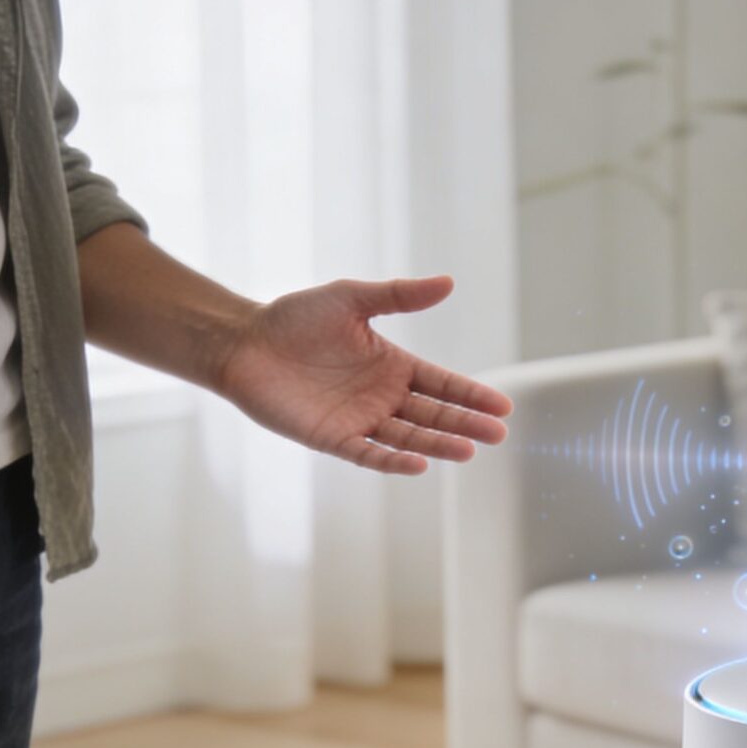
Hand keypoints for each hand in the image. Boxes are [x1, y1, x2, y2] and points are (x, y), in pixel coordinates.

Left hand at [213, 276, 511, 474]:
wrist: (244, 343)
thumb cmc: (294, 318)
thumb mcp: (351, 298)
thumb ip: (398, 295)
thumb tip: (448, 283)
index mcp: (392, 365)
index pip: (441, 384)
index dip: (470, 395)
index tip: (502, 406)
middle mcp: (381, 397)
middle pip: (432, 415)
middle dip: (465, 424)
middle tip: (498, 434)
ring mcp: (358, 420)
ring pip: (407, 437)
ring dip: (438, 444)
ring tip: (469, 451)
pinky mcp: (332, 439)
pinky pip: (368, 454)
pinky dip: (392, 460)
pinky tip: (419, 464)